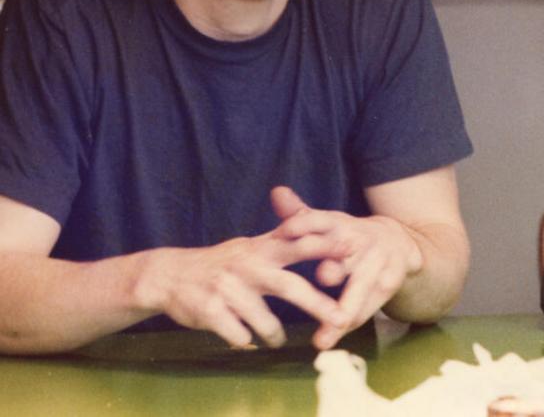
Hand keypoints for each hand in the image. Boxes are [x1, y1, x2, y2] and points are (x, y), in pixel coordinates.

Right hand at [133, 225, 347, 348]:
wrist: (168, 276)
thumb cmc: (219, 262)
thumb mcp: (249, 245)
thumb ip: (281, 239)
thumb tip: (316, 226)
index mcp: (260, 249)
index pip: (298, 243)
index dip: (325, 245)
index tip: (352, 249)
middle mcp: (247, 267)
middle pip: (290, 286)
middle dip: (318, 304)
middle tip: (341, 319)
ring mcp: (228, 290)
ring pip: (265, 320)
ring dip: (276, 333)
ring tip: (279, 340)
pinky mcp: (210, 312)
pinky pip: (238, 335)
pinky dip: (245, 340)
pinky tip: (245, 339)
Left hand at [271, 186, 423, 348]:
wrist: (400, 243)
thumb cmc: (350, 237)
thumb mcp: (327, 224)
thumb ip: (299, 214)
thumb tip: (276, 191)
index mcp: (340, 224)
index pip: (319, 220)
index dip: (301, 224)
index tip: (282, 232)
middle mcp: (361, 240)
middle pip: (346, 253)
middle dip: (337, 266)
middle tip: (323, 277)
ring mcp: (378, 261)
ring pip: (361, 287)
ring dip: (345, 311)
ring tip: (323, 337)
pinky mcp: (389, 282)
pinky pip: (369, 305)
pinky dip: (352, 321)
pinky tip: (335, 336)